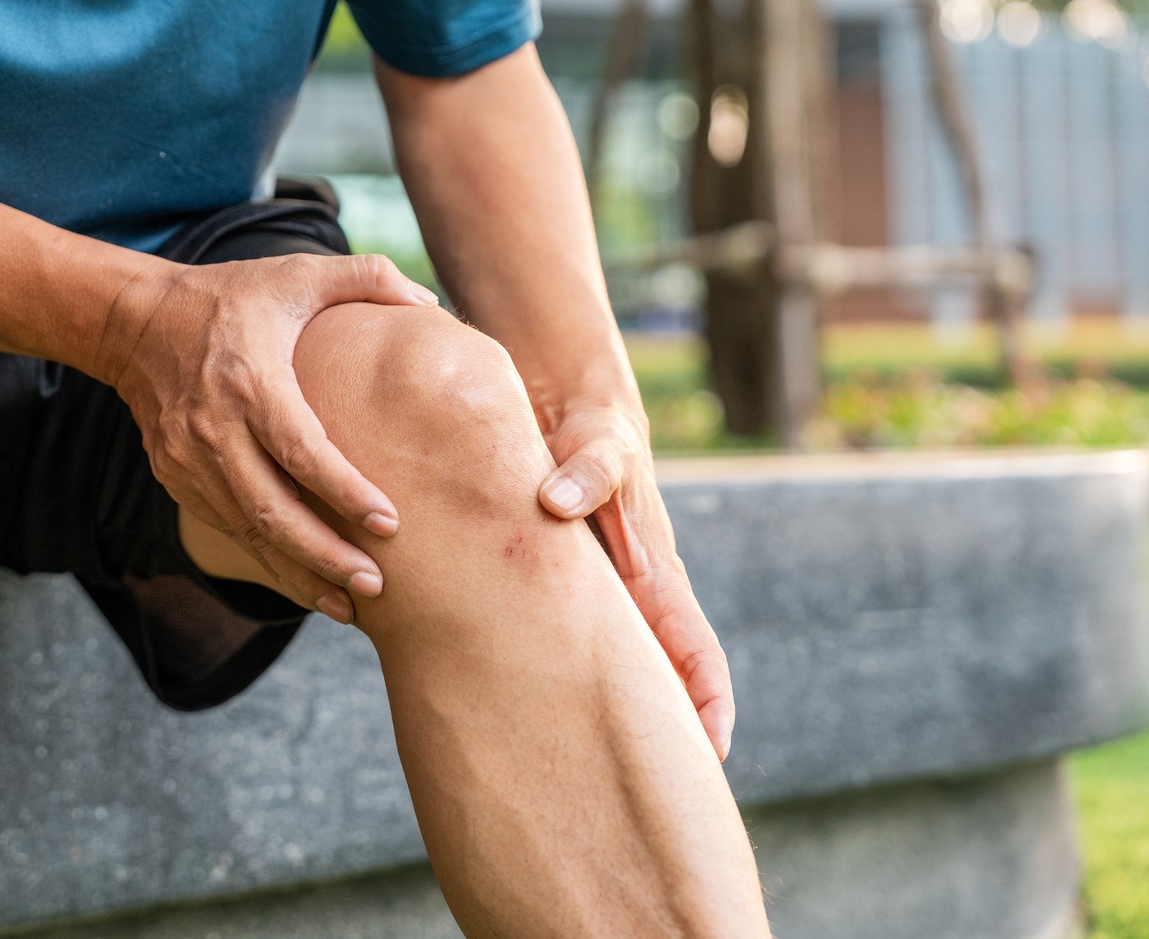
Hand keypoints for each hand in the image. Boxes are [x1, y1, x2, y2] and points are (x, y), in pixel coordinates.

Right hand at [106, 251, 439, 620]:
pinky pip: (228, 528)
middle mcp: (214, 428)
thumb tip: (430, 304)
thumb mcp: (297, 274)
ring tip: (348, 604)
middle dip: (325, 555)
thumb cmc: (231, 297)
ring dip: (298, 571)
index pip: (301, 450)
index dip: (345, 492)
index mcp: (251, 380)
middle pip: (272, 510)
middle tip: (376, 585)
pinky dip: (268, 559)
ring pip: (248, 531)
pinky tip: (307, 580)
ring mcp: (189, 459)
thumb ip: (367, 277)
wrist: (136, 322)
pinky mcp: (176, 477)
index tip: (390, 523)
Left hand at [536, 403, 734, 760]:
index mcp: (658, 578)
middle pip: (651, 685)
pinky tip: (503, 712)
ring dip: (593, 722)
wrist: (562, 414)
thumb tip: (554, 504)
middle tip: (639, 798)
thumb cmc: (595, 432)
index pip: (697, 655)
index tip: (709, 754)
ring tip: (567, 779)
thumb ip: (587, 471)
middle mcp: (629, 602)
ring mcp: (590, 603)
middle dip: (653, 740)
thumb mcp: (600, 444)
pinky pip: (548, 646)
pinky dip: (535, 681)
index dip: (708, 705)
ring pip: (600, 676)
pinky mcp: (547, 592)